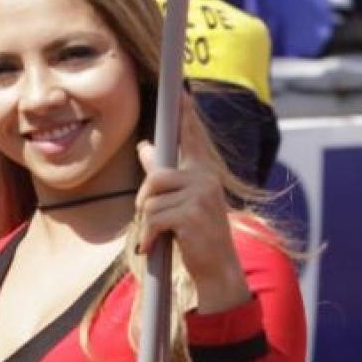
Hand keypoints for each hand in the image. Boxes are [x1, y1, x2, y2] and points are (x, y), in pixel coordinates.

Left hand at [135, 94, 250, 313]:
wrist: (217, 270)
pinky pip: (154, 218)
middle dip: (144, 200)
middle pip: (156, 175)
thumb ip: (164, 175)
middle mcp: (205, 178)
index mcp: (203, 172)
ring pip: (151, 200)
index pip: (190, 137)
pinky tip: (153, 247)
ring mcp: (201, 195)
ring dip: (147, 223)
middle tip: (148, 221)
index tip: (182, 91)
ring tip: (158, 236)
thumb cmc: (197, 236)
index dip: (185, 116)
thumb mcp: (180, 202)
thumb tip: (144, 146)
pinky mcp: (192, 214)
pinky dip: (148, 236)